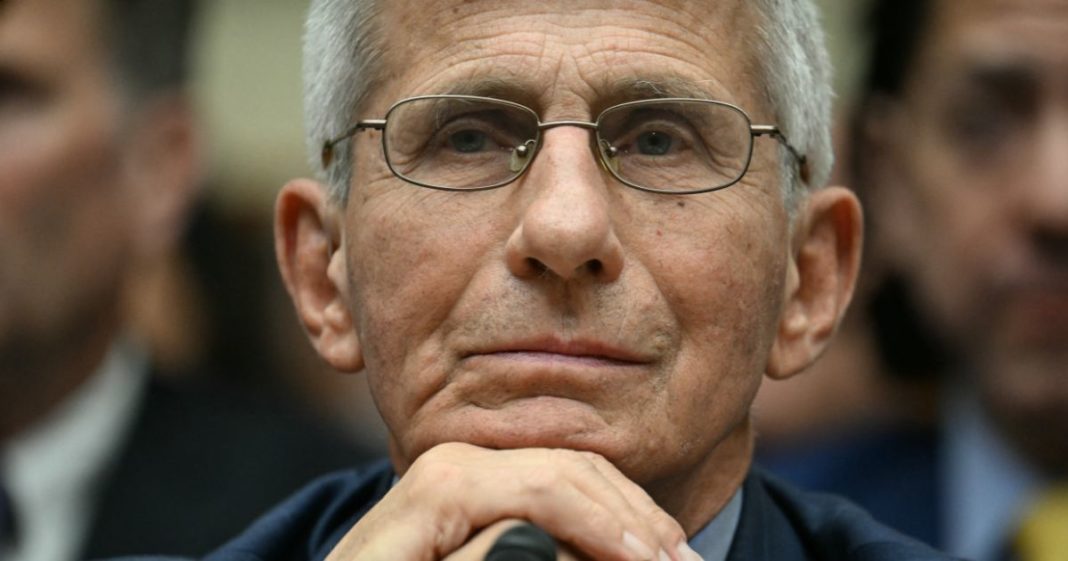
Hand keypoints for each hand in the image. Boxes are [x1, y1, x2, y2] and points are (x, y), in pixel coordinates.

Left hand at [323, 443, 701, 560]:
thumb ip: (478, 560)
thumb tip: (536, 538)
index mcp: (446, 480)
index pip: (552, 484)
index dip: (611, 526)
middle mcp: (460, 461)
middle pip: (574, 471)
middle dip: (636, 520)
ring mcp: (471, 472)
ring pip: (574, 474)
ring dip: (630, 517)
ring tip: (672, 555)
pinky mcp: (479, 490)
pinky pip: (554, 488)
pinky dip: (602, 516)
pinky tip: (631, 545)